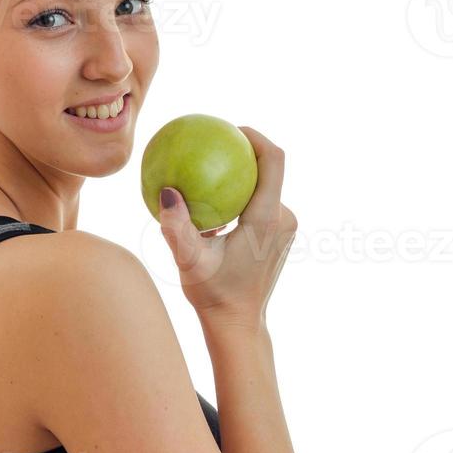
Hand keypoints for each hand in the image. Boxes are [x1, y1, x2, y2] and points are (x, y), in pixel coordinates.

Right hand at [156, 125, 297, 326]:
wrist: (239, 324)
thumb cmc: (213, 295)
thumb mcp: (189, 261)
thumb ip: (176, 227)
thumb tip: (167, 191)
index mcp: (267, 218)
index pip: (273, 160)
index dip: (257, 136)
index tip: (231, 128)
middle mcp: (282, 218)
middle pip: (270, 169)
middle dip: (243, 153)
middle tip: (210, 144)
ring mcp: (284, 228)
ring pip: (265, 187)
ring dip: (240, 176)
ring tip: (208, 167)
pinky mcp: (279, 236)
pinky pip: (262, 202)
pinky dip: (240, 194)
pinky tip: (213, 197)